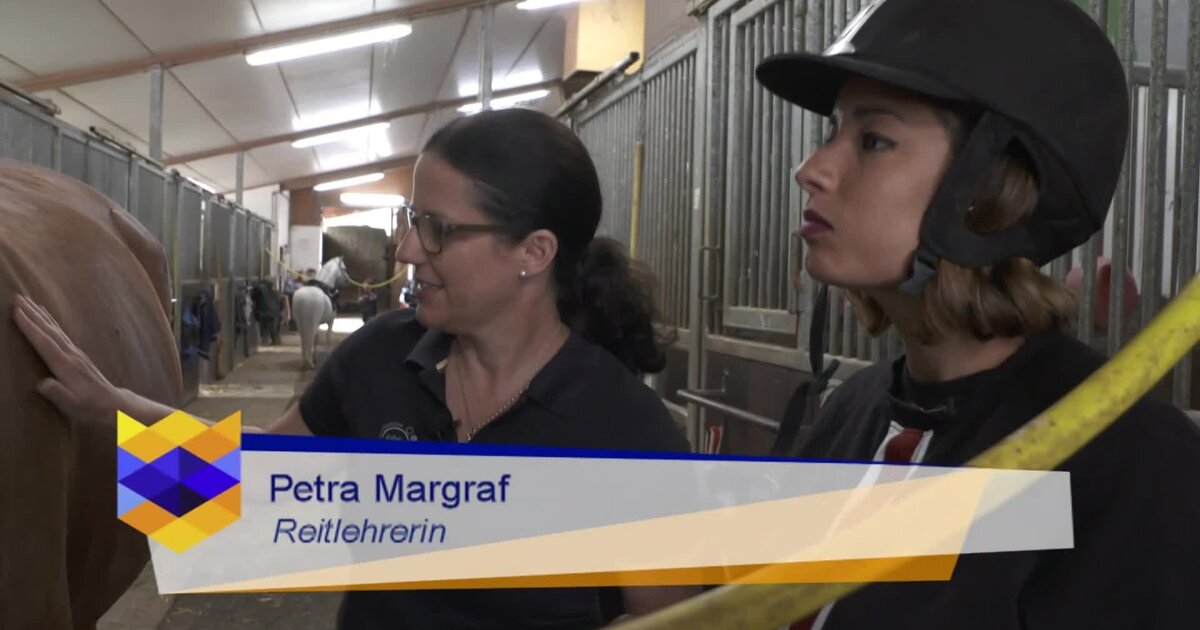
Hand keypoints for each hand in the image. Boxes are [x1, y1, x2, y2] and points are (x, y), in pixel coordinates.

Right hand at [12, 295, 129, 425]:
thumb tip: (42, 384)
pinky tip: (47, 319)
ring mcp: (75, 353)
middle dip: (32, 314)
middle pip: (49, 330)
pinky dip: (51, 323)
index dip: (30, 327)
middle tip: (17, 297)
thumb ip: (57, 394)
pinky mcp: (77, 355)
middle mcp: (70, 355)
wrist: (112, 404)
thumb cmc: (89, 407)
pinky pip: (60, 333)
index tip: (16, 311)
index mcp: (65, 365)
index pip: (44, 343)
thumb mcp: (72, 405)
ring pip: (55, 329)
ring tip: (29, 300)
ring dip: (41, 315)